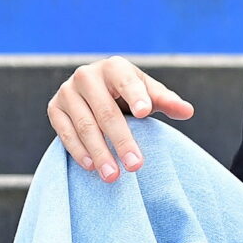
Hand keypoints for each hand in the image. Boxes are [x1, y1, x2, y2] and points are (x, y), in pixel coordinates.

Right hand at [48, 57, 195, 180]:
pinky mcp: (55, 108)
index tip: (145, 113)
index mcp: (114, 67)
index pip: (126, 81)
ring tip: (113, 176)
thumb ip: (166, 102)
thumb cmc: (129, 95)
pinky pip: (65, 132)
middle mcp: (86, 75)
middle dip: (121, 140)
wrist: (94, 93)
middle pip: (106, 111)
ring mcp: (67, 91)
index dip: (136, 96)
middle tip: (135, 165)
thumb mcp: (148, 94)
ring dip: (99, 152)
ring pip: (84, 125)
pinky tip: (91, 167)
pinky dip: (78, 151)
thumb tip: (187, 111)